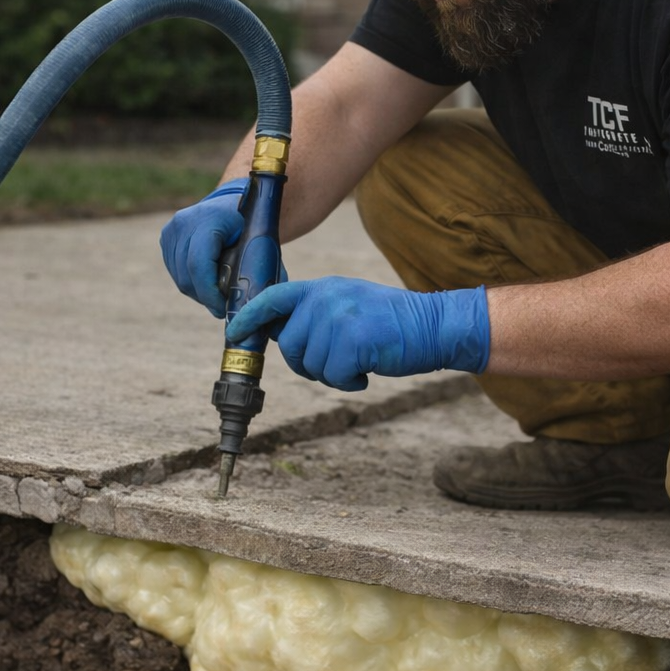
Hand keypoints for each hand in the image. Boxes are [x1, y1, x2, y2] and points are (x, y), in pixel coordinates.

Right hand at [159, 180, 246, 316]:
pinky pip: (175, 271)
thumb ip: (258, 270)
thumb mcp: (259, 242)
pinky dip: (191, 282)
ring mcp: (172, 229)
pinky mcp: (166, 237)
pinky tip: (207, 282)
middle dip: (205, 298)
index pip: (198, 264)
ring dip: (198, 293)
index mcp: (209, 219)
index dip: (209, 293)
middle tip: (223, 308)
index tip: (223, 309)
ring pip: (179, 278)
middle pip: (186, 275)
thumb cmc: (251, 224)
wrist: (233, 203)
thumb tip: (257, 304)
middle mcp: (184, 222)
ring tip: (217, 295)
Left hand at [224, 277, 489, 391]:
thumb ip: (317, 313)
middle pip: (289, 344)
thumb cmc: (394, 323)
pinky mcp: (352, 340)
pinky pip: (333, 376)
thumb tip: (282, 335)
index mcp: (324, 287)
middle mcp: (326, 298)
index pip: (273, 297)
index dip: (249, 317)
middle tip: (337, 364)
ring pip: (310, 365)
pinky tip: (368, 371)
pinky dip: (350, 383)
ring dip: (332, 375)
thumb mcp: (350, 304)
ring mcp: (338, 318)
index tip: (234, 332)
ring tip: (359, 363)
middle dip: (306, 364)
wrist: (435, 326)